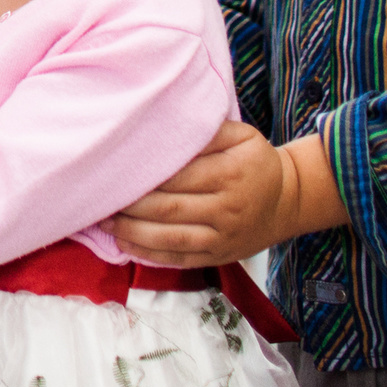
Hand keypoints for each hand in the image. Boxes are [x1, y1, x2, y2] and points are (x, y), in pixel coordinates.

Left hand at [112, 123, 345, 265]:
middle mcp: (226, 209)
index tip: (113, 169)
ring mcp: (222, 237)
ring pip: (170, 238)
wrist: (287, 201)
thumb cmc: (255, 161)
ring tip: (102, 221)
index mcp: (229, 174)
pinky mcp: (218, 256)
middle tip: (98, 196)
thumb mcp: (241, 135)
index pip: (176, 176)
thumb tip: (164, 126)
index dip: (141, 176)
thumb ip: (205, 131)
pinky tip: (124, 244)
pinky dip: (149, 255)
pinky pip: (180, 259)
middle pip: (168, 209)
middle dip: (128, 205)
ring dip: (131, 232)